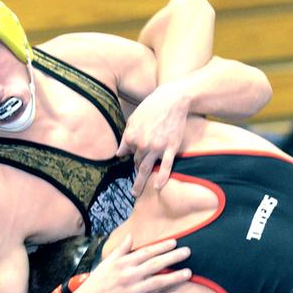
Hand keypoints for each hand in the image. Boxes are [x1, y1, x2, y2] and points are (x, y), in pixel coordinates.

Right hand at [68, 234, 190, 292]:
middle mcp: (128, 276)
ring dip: (174, 278)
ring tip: (188, 273)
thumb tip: (130, 236)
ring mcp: (130, 292)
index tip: (175, 243)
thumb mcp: (106, 263)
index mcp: (122, 264)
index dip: (161, 247)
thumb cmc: (96, 283)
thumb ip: (120, 250)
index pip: (146, 252)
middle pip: (155, 265)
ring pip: (157, 283)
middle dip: (173, 257)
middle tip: (188, 252)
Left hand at [116, 81, 189, 196]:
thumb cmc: (152, 107)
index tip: (134, 158)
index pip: (127, 153)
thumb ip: (126, 136)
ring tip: (135, 193)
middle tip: (136, 181)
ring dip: (140, 183)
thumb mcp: (134, 118)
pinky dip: (161, 177)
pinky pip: (165, 166)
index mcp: (131, 136)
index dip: (131, 155)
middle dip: (136, 169)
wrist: (173, 100)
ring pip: (146, 168)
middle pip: (136, 162)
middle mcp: (142, 143)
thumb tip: (119, 153)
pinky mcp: (170, 148)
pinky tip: (157, 187)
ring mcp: (157, 147)